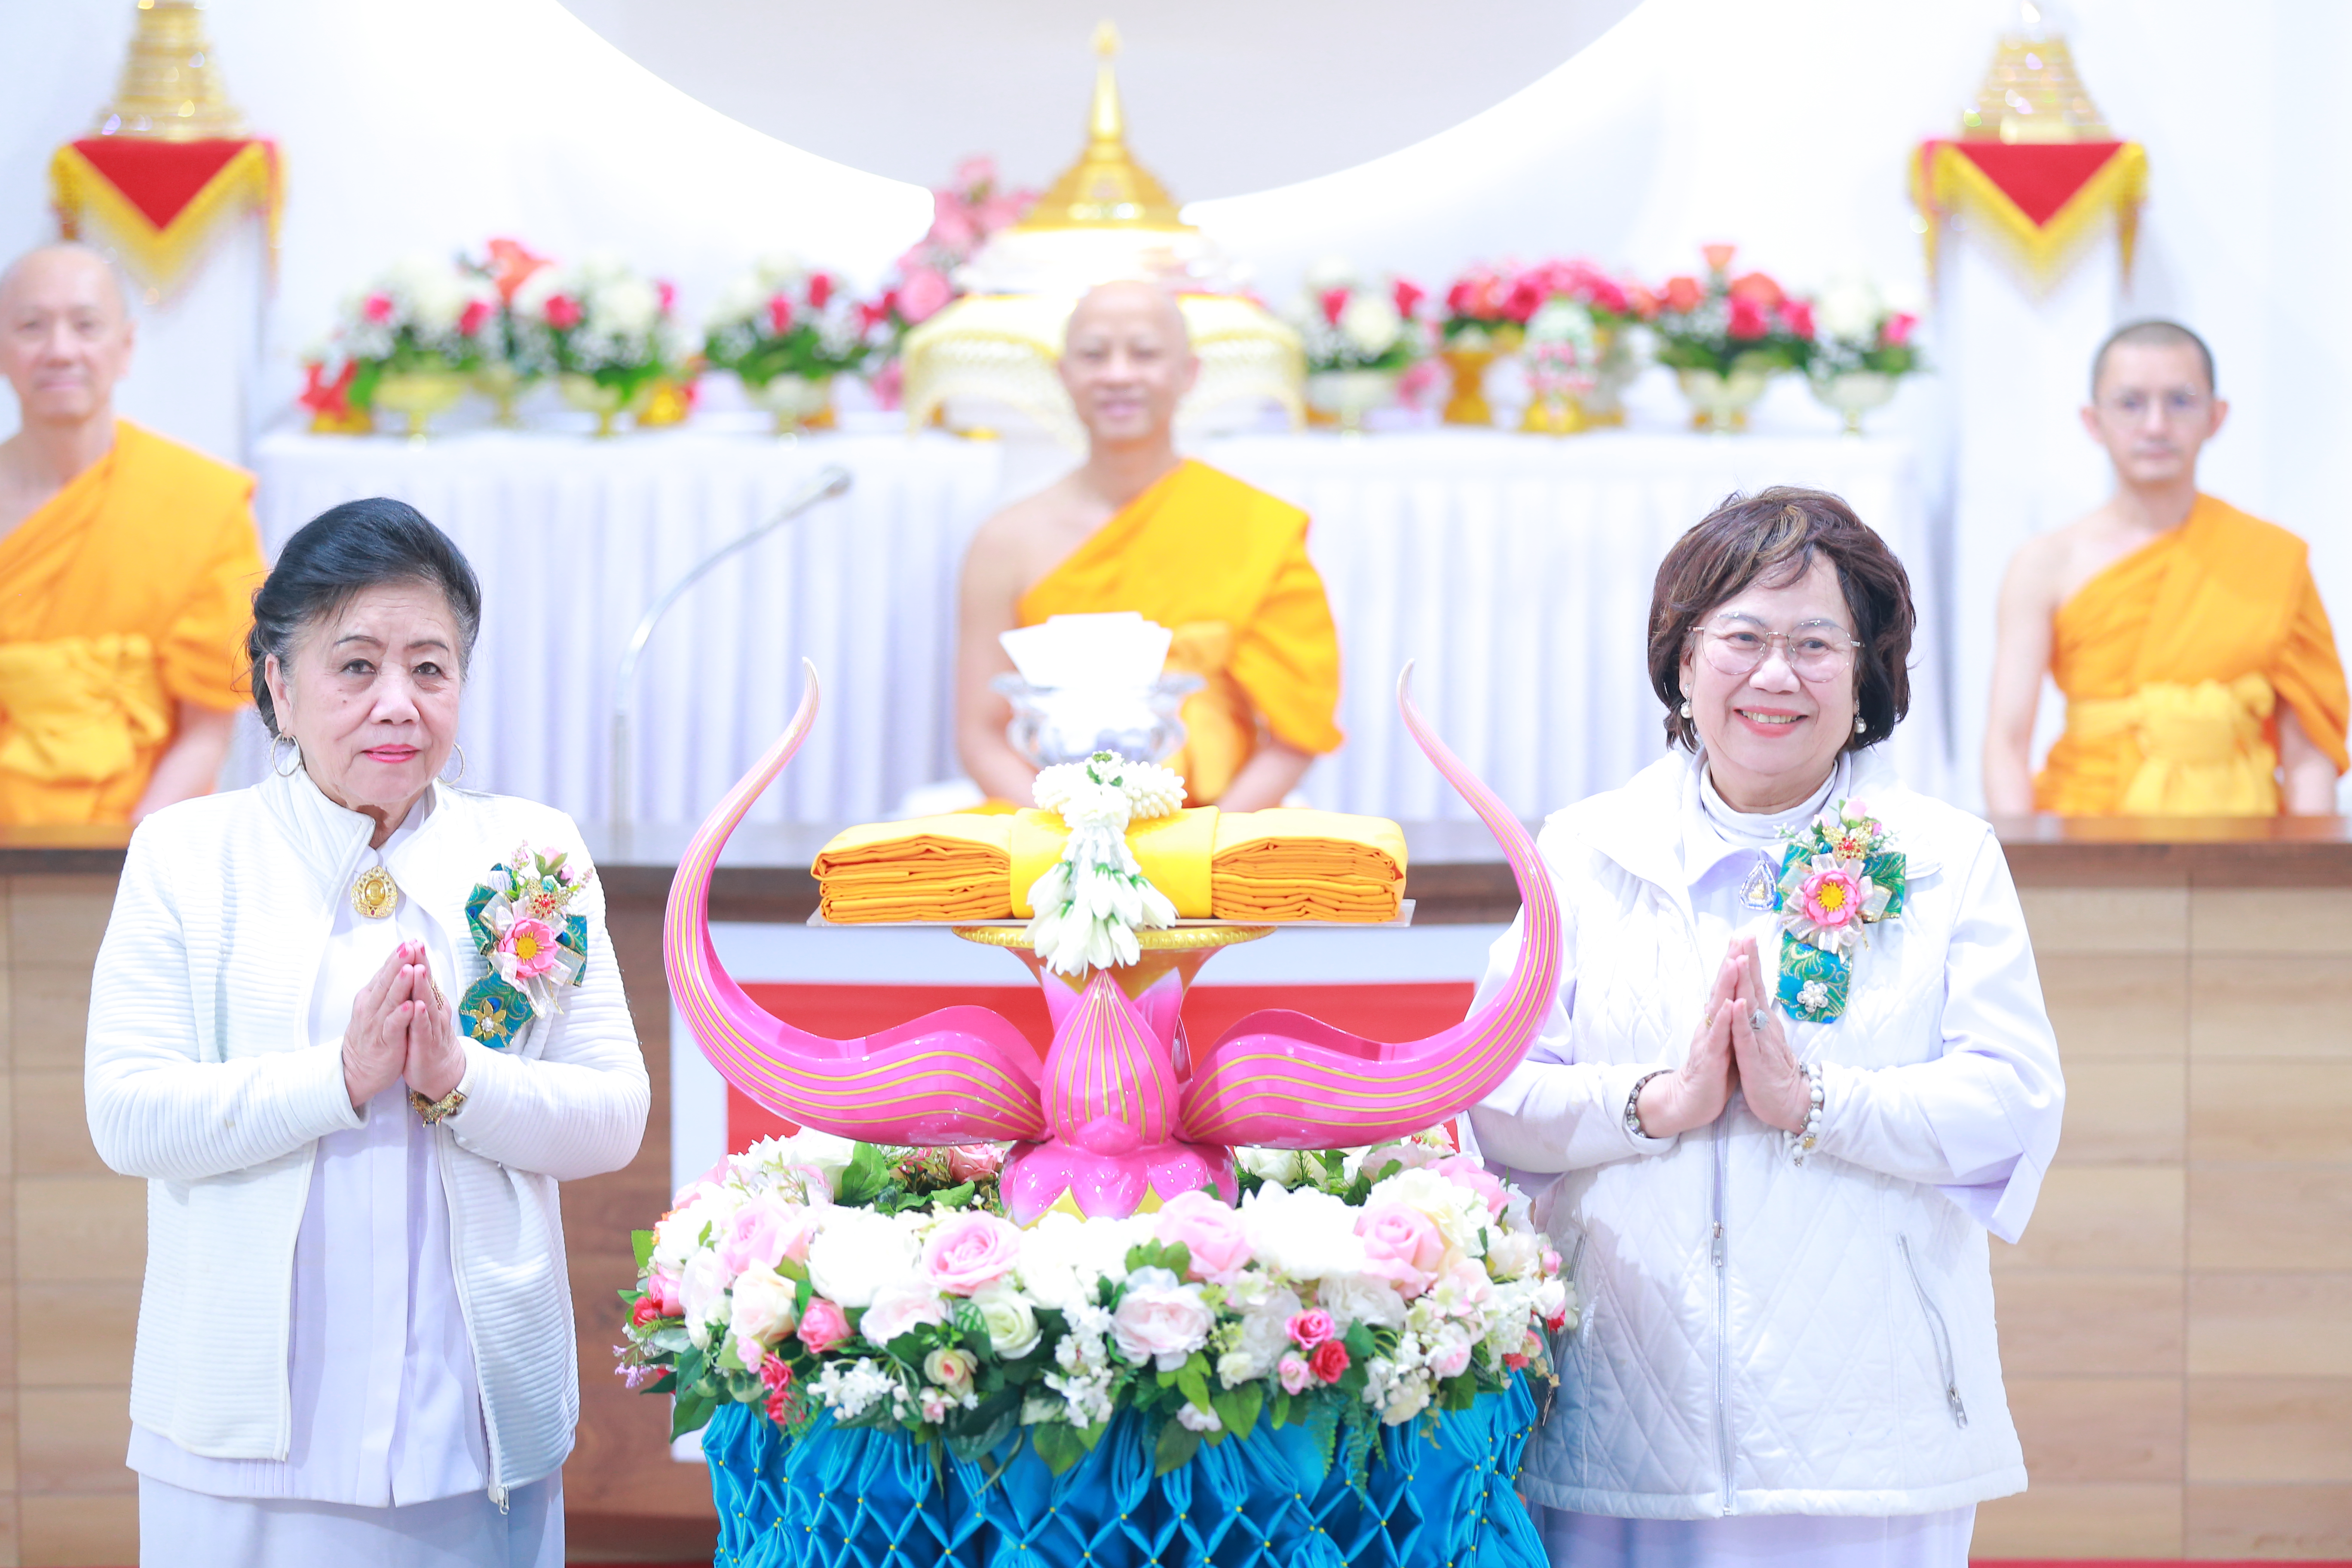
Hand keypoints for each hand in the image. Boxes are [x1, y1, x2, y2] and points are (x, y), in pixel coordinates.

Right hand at [343, 944, 420, 1108]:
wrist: (357, 1070)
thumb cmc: (372, 1036)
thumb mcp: (377, 1008)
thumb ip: (386, 988)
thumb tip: (398, 963)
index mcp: (371, 997)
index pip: (385, 972)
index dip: (398, 957)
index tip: (412, 940)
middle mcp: (371, 1007)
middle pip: (386, 982)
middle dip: (399, 963)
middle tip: (410, 946)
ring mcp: (376, 1024)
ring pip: (389, 1001)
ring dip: (400, 984)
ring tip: (411, 968)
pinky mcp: (385, 1042)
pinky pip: (392, 1027)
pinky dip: (400, 1016)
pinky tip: (409, 1005)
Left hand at [401, 951, 466, 1101]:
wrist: (441, 1072)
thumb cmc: (428, 1040)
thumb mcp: (423, 1013)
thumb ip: (419, 993)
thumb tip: (413, 969)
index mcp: (430, 1002)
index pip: (424, 977)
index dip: (419, 960)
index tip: (413, 941)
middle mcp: (434, 1011)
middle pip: (427, 985)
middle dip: (421, 965)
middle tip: (417, 946)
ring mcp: (432, 1027)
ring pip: (427, 1003)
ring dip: (422, 987)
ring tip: (418, 970)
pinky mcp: (426, 1044)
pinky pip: (423, 1028)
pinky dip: (420, 1017)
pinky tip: (417, 1006)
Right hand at [1635, 950, 1741, 1137]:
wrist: (1691, 1101)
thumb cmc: (1712, 1071)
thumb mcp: (1725, 1039)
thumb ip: (1728, 1018)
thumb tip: (1733, 997)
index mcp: (1717, 1020)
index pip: (1727, 986)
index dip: (1734, 963)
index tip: (1743, 939)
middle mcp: (1710, 1024)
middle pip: (1720, 988)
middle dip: (1730, 962)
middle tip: (1739, 938)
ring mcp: (1708, 1038)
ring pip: (1717, 1006)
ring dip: (1725, 984)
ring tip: (1733, 961)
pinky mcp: (1709, 1057)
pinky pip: (1716, 1036)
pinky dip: (1722, 1020)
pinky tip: (1728, 1005)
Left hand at [1729, 935, 1810, 1132]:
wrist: (1789, 1102)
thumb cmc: (1773, 1071)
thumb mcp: (1763, 1038)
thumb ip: (1758, 1018)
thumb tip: (1752, 997)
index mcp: (1762, 1020)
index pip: (1754, 984)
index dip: (1749, 961)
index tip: (1744, 936)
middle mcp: (1763, 1025)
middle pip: (1754, 987)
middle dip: (1748, 960)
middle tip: (1745, 934)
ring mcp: (1759, 1040)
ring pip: (1750, 1007)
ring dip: (1744, 982)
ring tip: (1740, 957)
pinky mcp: (1754, 1059)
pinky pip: (1745, 1037)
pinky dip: (1740, 1020)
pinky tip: (1737, 1003)